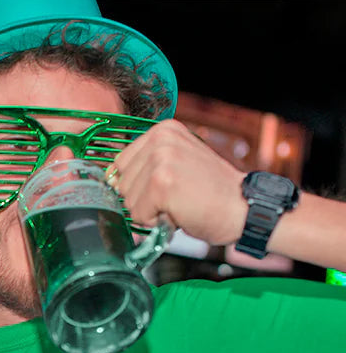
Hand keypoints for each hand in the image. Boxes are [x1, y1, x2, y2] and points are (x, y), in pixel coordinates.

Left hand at [108, 119, 247, 245]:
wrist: (242, 208)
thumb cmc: (210, 193)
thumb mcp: (177, 165)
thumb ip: (146, 167)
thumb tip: (109, 181)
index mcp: (163, 131)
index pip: (120, 164)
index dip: (136, 186)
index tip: (163, 188)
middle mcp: (161, 139)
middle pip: (120, 184)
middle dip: (142, 200)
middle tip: (174, 197)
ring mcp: (161, 160)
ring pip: (127, 201)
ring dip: (150, 211)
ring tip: (178, 203)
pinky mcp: (161, 183)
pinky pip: (138, 215)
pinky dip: (155, 222)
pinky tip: (179, 211)